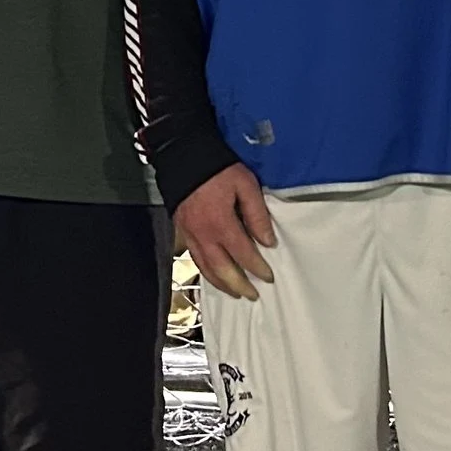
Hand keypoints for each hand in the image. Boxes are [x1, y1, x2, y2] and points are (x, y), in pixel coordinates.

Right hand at [173, 162, 276, 299]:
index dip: (257, 268)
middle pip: (222, 269)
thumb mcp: (245, 185)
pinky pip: (194, 258)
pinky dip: (206, 272)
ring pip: (206, 268)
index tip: (269, 277)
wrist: (183, 154)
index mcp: (221, 223)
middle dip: (239, 285)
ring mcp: (190, 234)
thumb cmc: (218, 168)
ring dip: (221, 284)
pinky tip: (214, 275)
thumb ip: (257, 214)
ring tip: (234, 293)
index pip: (243, 254)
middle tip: (253, 295)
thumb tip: (268, 241)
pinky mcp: (182, 231)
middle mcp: (204, 235)